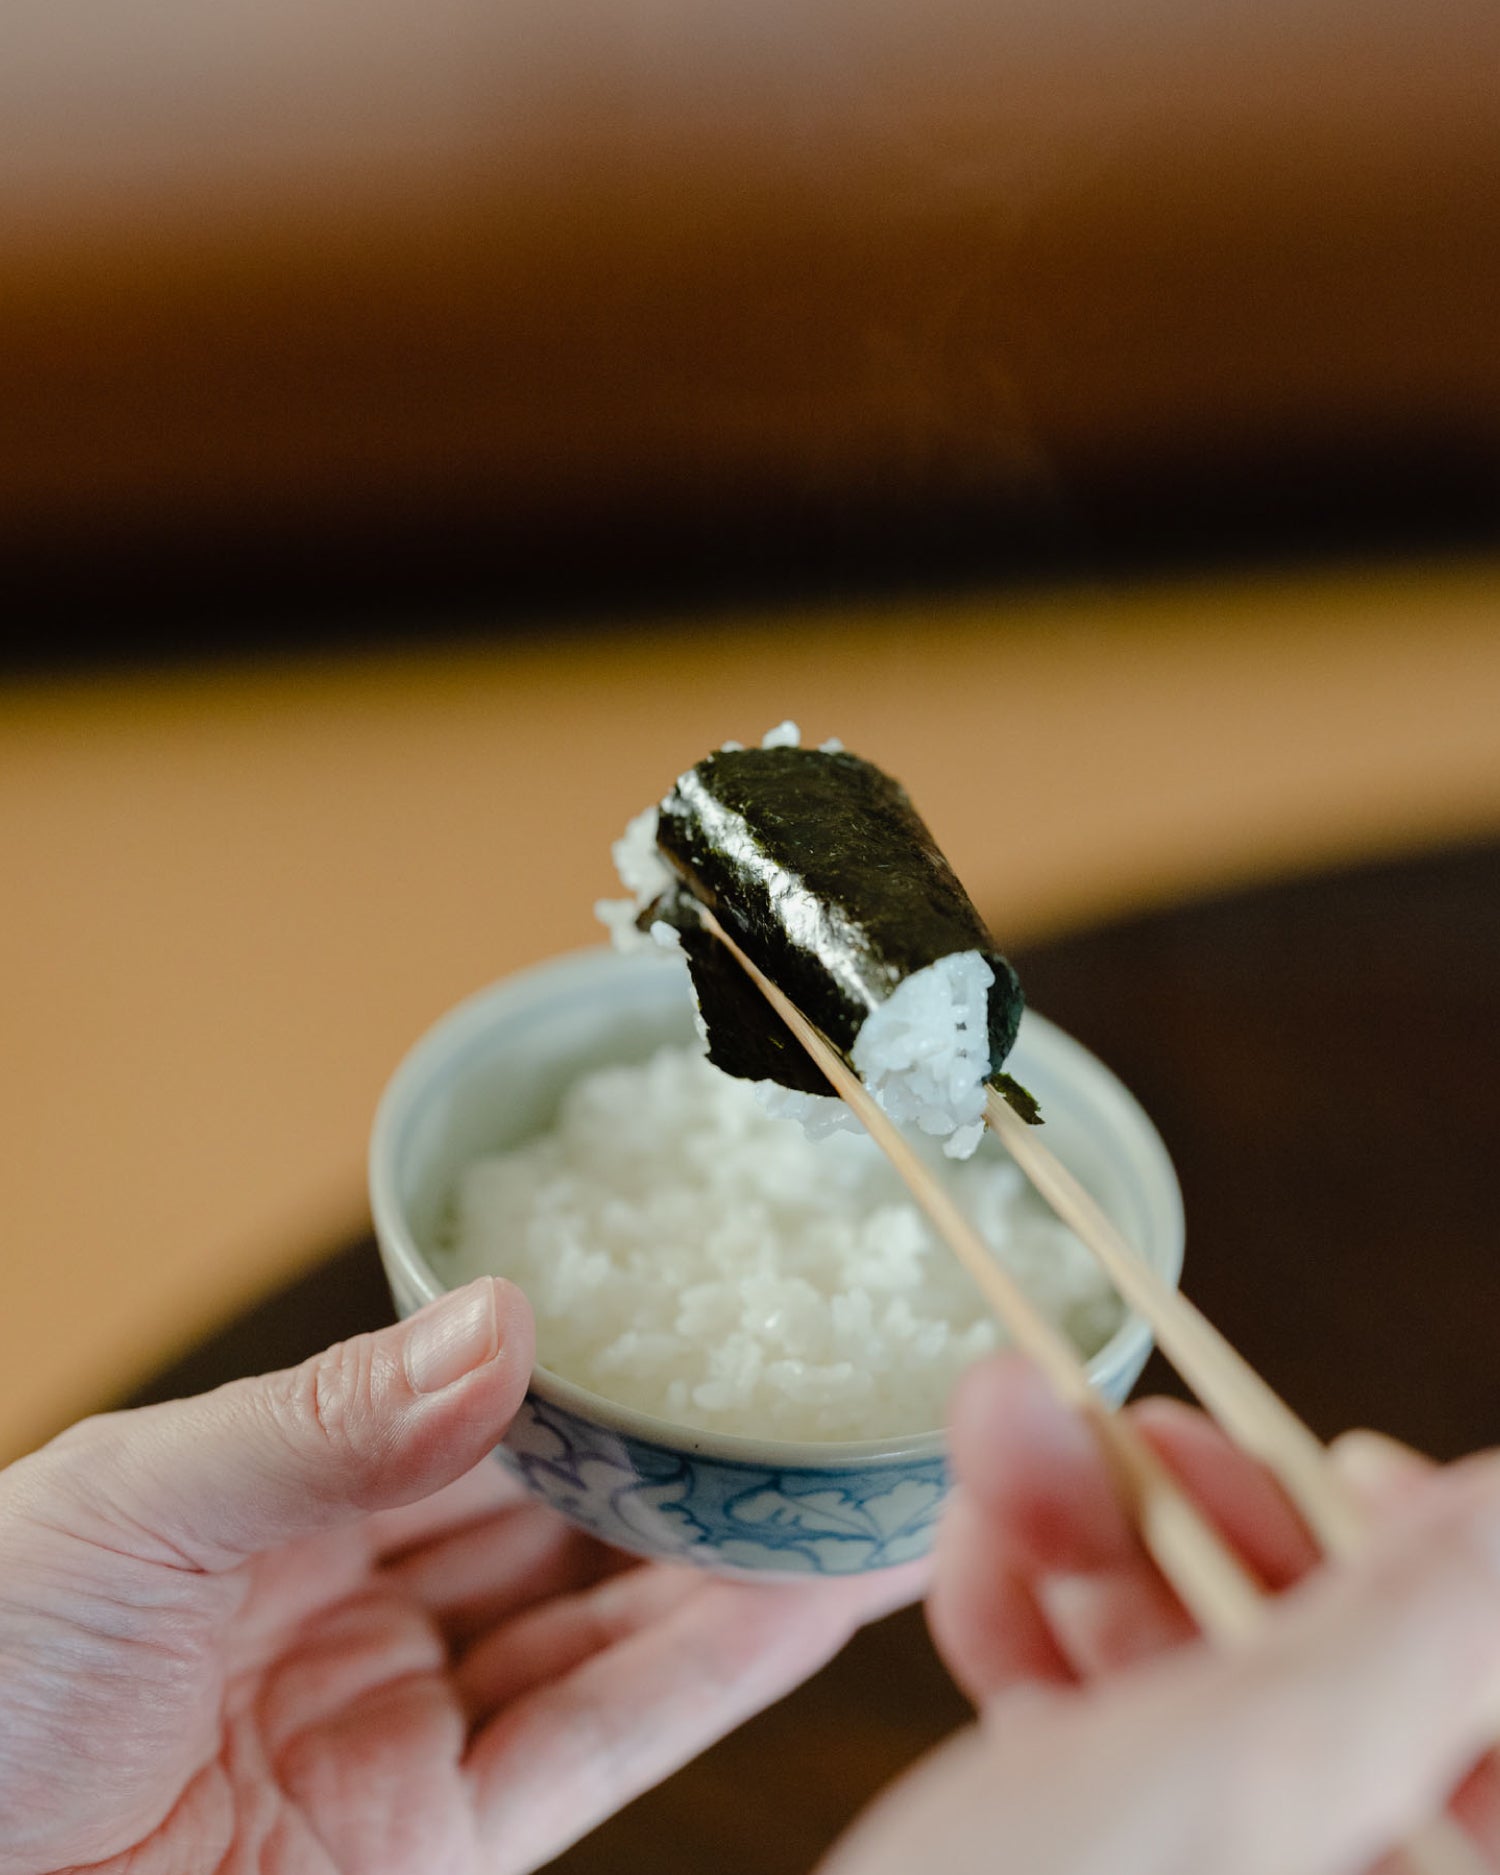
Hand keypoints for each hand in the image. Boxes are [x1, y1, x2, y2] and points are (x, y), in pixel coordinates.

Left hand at [0, 1278, 919, 1874]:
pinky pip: (596, 1748)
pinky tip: (809, 1601)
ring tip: (864, 1480)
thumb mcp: (137, 1504)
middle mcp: (362, 1609)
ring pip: (609, 1630)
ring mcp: (403, 1735)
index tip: (710, 1297)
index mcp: (287, 1499)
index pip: (477, 1413)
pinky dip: (711, 1676)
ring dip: (741, 1564)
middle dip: (694, 1459)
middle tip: (827, 1383)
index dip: (593, 1360)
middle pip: (565, 1520)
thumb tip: (507, 1317)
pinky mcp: (432, 1858)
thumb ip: (330, 1420)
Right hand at [821, 1357, 1499, 1874]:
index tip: (1336, 1466)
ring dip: (1089, 1546)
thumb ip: (1413, 1645)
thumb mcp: (1242, 1789)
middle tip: (1111, 1423)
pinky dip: (1030, 1629)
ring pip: (1194, 1688)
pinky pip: (1094, 1738)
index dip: (1427, 1573)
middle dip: (1202, 1527)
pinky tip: (975, 1565)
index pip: (1489, 1708)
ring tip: (996, 1449)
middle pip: (1327, 1680)